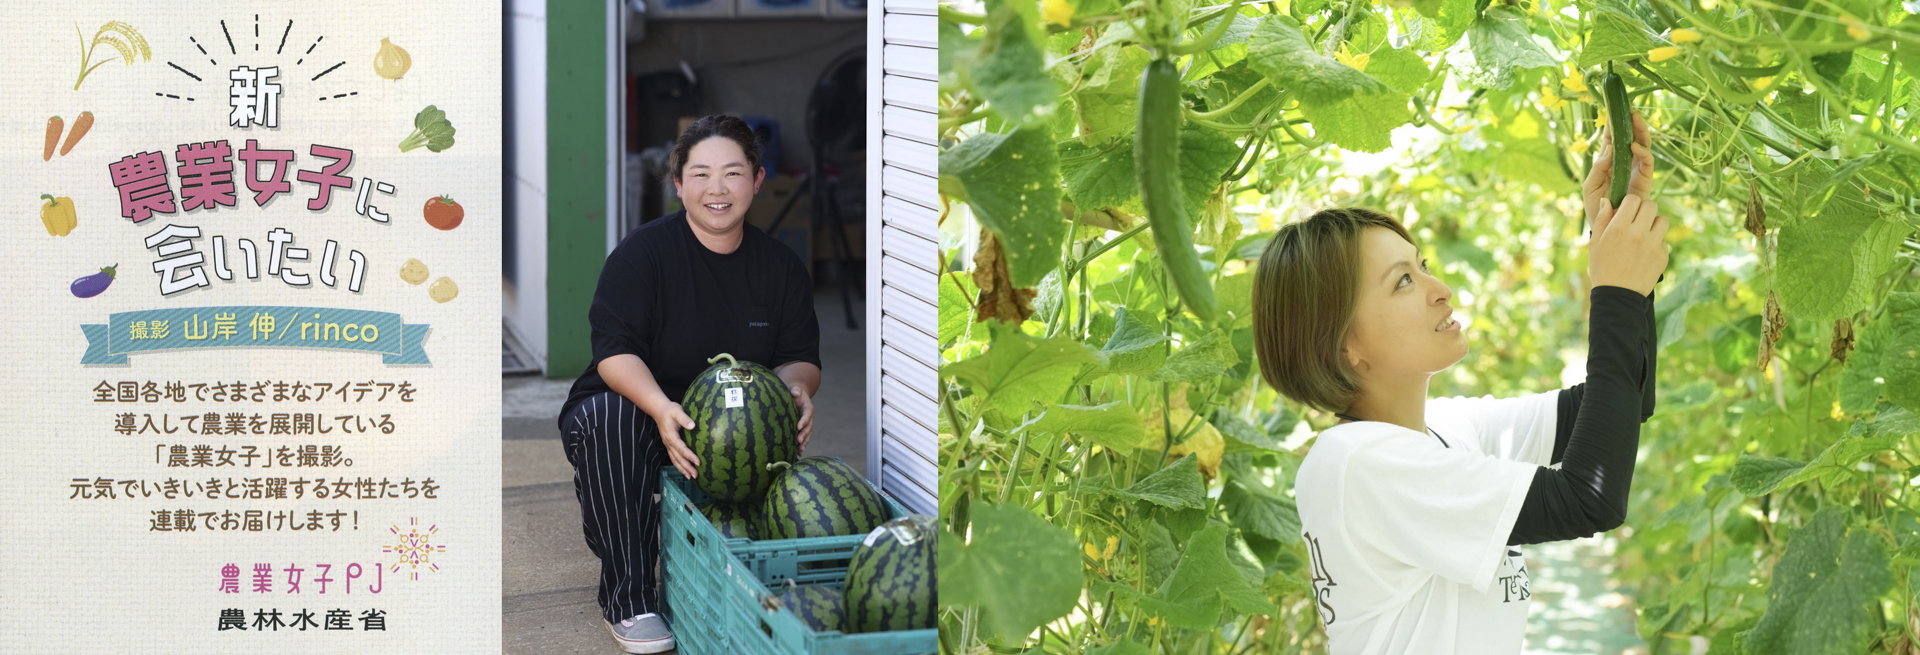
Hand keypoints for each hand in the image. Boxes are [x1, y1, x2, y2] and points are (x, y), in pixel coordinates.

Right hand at [650, 402, 700, 479]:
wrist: (659, 410)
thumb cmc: (670, 410)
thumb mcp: (677, 411)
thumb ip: (685, 419)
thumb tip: (693, 426)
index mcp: (671, 436)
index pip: (681, 449)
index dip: (690, 456)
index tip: (698, 462)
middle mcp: (668, 443)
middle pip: (678, 458)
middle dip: (686, 467)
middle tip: (695, 475)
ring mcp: (668, 445)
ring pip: (675, 460)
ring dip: (682, 469)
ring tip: (690, 477)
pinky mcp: (669, 445)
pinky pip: (673, 457)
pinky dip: (678, 465)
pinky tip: (684, 470)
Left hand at [790, 385, 813, 453]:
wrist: (797, 397)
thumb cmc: (794, 393)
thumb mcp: (795, 389)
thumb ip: (795, 390)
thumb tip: (795, 392)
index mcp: (808, 408)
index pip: (807, 414)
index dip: (804, 421)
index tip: (798, 427)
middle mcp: (809, 417)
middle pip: (809, 427)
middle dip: (804, 434)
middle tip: (798, 441)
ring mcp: (807, 424)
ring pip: (807, 434)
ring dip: (804, 442)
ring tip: (800, 450)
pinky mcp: (803, 429)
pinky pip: (804, 438)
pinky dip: (802, 445)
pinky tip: (798, 453)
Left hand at [1582, 109, 1652, 236]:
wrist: (1608, 227)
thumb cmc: (1597, 207)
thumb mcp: (1590, 187)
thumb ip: (1598, 168)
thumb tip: (1609, 149)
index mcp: (1610, 164)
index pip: (1613, 141)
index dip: (1613, 127)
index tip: (1612, 110)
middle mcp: (1625, 164)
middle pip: (1631, 139)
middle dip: (1631, 124)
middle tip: (1629, 110)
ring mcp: (1636, 171)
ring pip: (1642, 146)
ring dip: (1640, 131)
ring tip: (1635, 118)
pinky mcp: (1645, 180)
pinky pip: (1647, 163)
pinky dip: (1642, 152)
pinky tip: (1633, 146)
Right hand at [1587, 192, 1668, 296]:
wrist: (1617, 296)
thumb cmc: (1602, 268)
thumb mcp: (1595, 243)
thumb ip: (1601, 219)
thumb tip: (1606, 200)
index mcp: (1618, 228)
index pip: (1633, 199)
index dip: (1630, 202)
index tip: (1627, 210)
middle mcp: (1637, 233)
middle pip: (1651, 205)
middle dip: (1644, 209)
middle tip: (1638, 219)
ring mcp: (1653, 244)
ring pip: (1662, 220)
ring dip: (1654, 223)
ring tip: (1645, 234)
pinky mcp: (1663, 256)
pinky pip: (1664, 240)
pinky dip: (1657, 242)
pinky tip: (1646, 252)